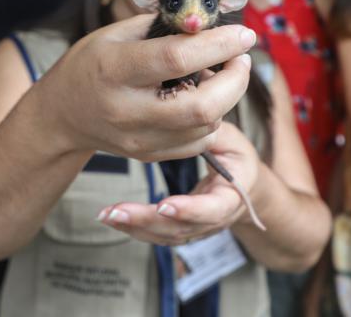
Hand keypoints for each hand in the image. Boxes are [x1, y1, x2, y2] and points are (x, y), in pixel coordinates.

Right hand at [36, 15, 256, 161]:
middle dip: (235, 80)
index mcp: (114, 69)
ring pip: (206, 126)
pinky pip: (198, 143)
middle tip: (240, 58)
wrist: (63, 114)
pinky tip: (202, 98)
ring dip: (226, 98)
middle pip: (202, 106)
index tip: (243, 33)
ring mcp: (138, 138)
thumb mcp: (116, 33)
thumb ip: (163, 26)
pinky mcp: (148, 156)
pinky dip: (211, 118)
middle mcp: (126, 109)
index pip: (178, 57)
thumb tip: (211, 21)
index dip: (219, 44)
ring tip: (218, 75)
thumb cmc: (93, 63)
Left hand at [96, 122, 260, 244]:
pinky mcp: (181, 229)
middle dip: (147, 221)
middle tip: (117, 212)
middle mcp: (214, 220)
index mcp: (232, 197)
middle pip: (181, 229)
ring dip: (134, 227)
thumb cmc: (235, 156)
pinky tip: (112, 217)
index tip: (164, 205)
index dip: (189, 211)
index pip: (212, 210)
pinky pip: (158, 234)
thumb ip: (212, 133)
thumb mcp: (232, 140)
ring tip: (106, 214)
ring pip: (165, 235)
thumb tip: (191, 115)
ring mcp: (197, 229)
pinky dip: (134, 228)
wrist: (244, 185)